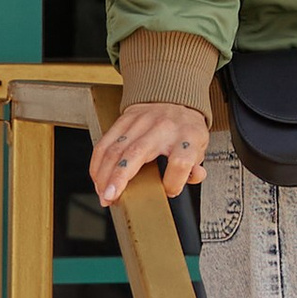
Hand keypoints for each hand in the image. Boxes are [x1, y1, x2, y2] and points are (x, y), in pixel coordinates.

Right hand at [91, 98, 209, 209]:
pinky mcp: (124, 119)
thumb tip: (193, 178)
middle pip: (136, 153)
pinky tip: (98, 176)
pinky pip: (105, 142)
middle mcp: (163, 128)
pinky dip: (97, 162)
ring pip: (115, 149)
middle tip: (110, 197)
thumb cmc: (185, 129)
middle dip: (119, 178)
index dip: (173, 182)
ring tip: (103, 193)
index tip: (168, 191)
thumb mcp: (199, 149)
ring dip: (104, 174)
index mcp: (186, 137)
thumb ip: (195, 170)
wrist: (176, 100)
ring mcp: (141, 122)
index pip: (180, 162)